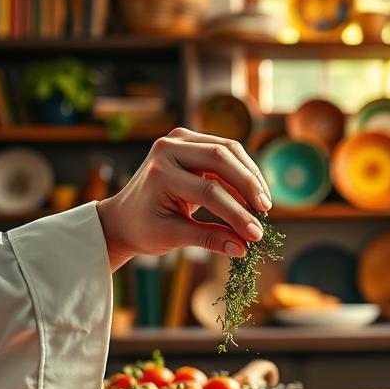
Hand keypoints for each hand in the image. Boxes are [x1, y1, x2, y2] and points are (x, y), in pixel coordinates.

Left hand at [96, 127, 272, 270]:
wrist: (124, 216)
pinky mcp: (192, 142)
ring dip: (250, 176)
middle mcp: (169, 148)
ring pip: (229, 150)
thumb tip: (243, 248)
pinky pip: (226, 152)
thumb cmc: (145, 228)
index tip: (255, 235)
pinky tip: (253, 195)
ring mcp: (181, 140)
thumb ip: (208, 240)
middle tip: (265, 211)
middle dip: (248, 185)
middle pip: (221, 158)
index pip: (208, 191)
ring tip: (263, 204)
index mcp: (159, 173)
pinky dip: (243, 172)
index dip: (236, 214)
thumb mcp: (173, 237)